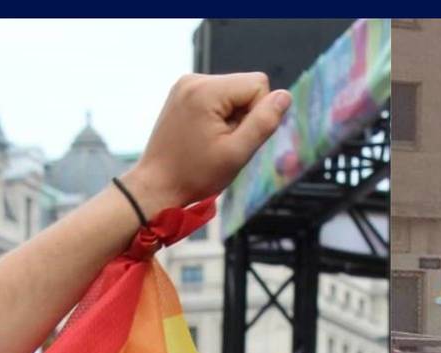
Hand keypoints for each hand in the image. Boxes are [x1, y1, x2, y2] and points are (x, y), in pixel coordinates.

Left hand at [120, 73, 291, 214]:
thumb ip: (264, 123)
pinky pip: (217, 96)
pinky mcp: (182, 93)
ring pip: (233, 92)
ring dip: (231, 117)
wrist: (156, 186)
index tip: (237, 138)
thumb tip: (285, 96)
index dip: (257, 114)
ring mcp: (185, 85)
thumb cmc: (194, 175)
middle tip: (223, 142)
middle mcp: (194, 79)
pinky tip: (205, 135)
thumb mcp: (237, 153)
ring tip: (212, 141)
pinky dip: (219, 115)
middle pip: (245, 86)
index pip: (258, 84)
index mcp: (206, 90)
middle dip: (243, 115)